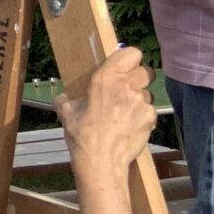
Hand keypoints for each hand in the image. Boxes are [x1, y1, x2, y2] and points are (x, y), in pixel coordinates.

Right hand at [58, 44, 155, 172]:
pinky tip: (129, 126)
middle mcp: (127, 86)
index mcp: (105, 78)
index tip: (122, 67)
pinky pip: (149, 110)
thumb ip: (66, 100)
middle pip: (145, 71)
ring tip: (124, 114)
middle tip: (125, 90)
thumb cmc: (82, 136)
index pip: (131, 52)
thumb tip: (62, 99)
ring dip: (139, 99)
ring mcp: (141, 102)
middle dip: (137, 78)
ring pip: (147, 93)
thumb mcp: (66, 113)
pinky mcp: (151, 118)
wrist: (100, 162)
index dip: (128, 59)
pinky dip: (142, 116)